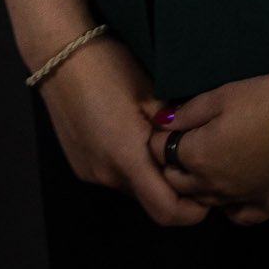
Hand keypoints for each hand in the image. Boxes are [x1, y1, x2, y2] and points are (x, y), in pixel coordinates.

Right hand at [39, 36, 209, 228]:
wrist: (59, 56)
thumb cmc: (109, 67)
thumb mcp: (150, 93)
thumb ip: (175, 128)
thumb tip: (198, 146)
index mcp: (127, 159)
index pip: (165, 212)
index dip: (191, 211)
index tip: (209, 191)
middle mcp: (106, 175)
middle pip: (150, 201)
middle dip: (174, 188)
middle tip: (193, 160)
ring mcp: (89, 171)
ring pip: (132, 188)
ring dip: (151, 175)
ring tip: (165, 143)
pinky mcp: (80, 163)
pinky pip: (114, 176)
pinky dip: (132, 166)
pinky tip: (137, 136)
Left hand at [148, 73, 268, 225]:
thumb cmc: (266, 101)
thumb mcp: (223, 95)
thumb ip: (188, 112)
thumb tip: (160, 124)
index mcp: (197, 156)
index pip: (158, 153)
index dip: (159, 138)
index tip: (169, 126)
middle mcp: (212, 186)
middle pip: (176, 183)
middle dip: (173, 164)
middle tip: (185, 144)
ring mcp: (240, 201)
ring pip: (204, 202)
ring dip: (198, 186)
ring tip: (210, 165)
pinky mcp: (267, 208)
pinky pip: (237, 215)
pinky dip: (229, 206)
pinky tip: (235, 191)